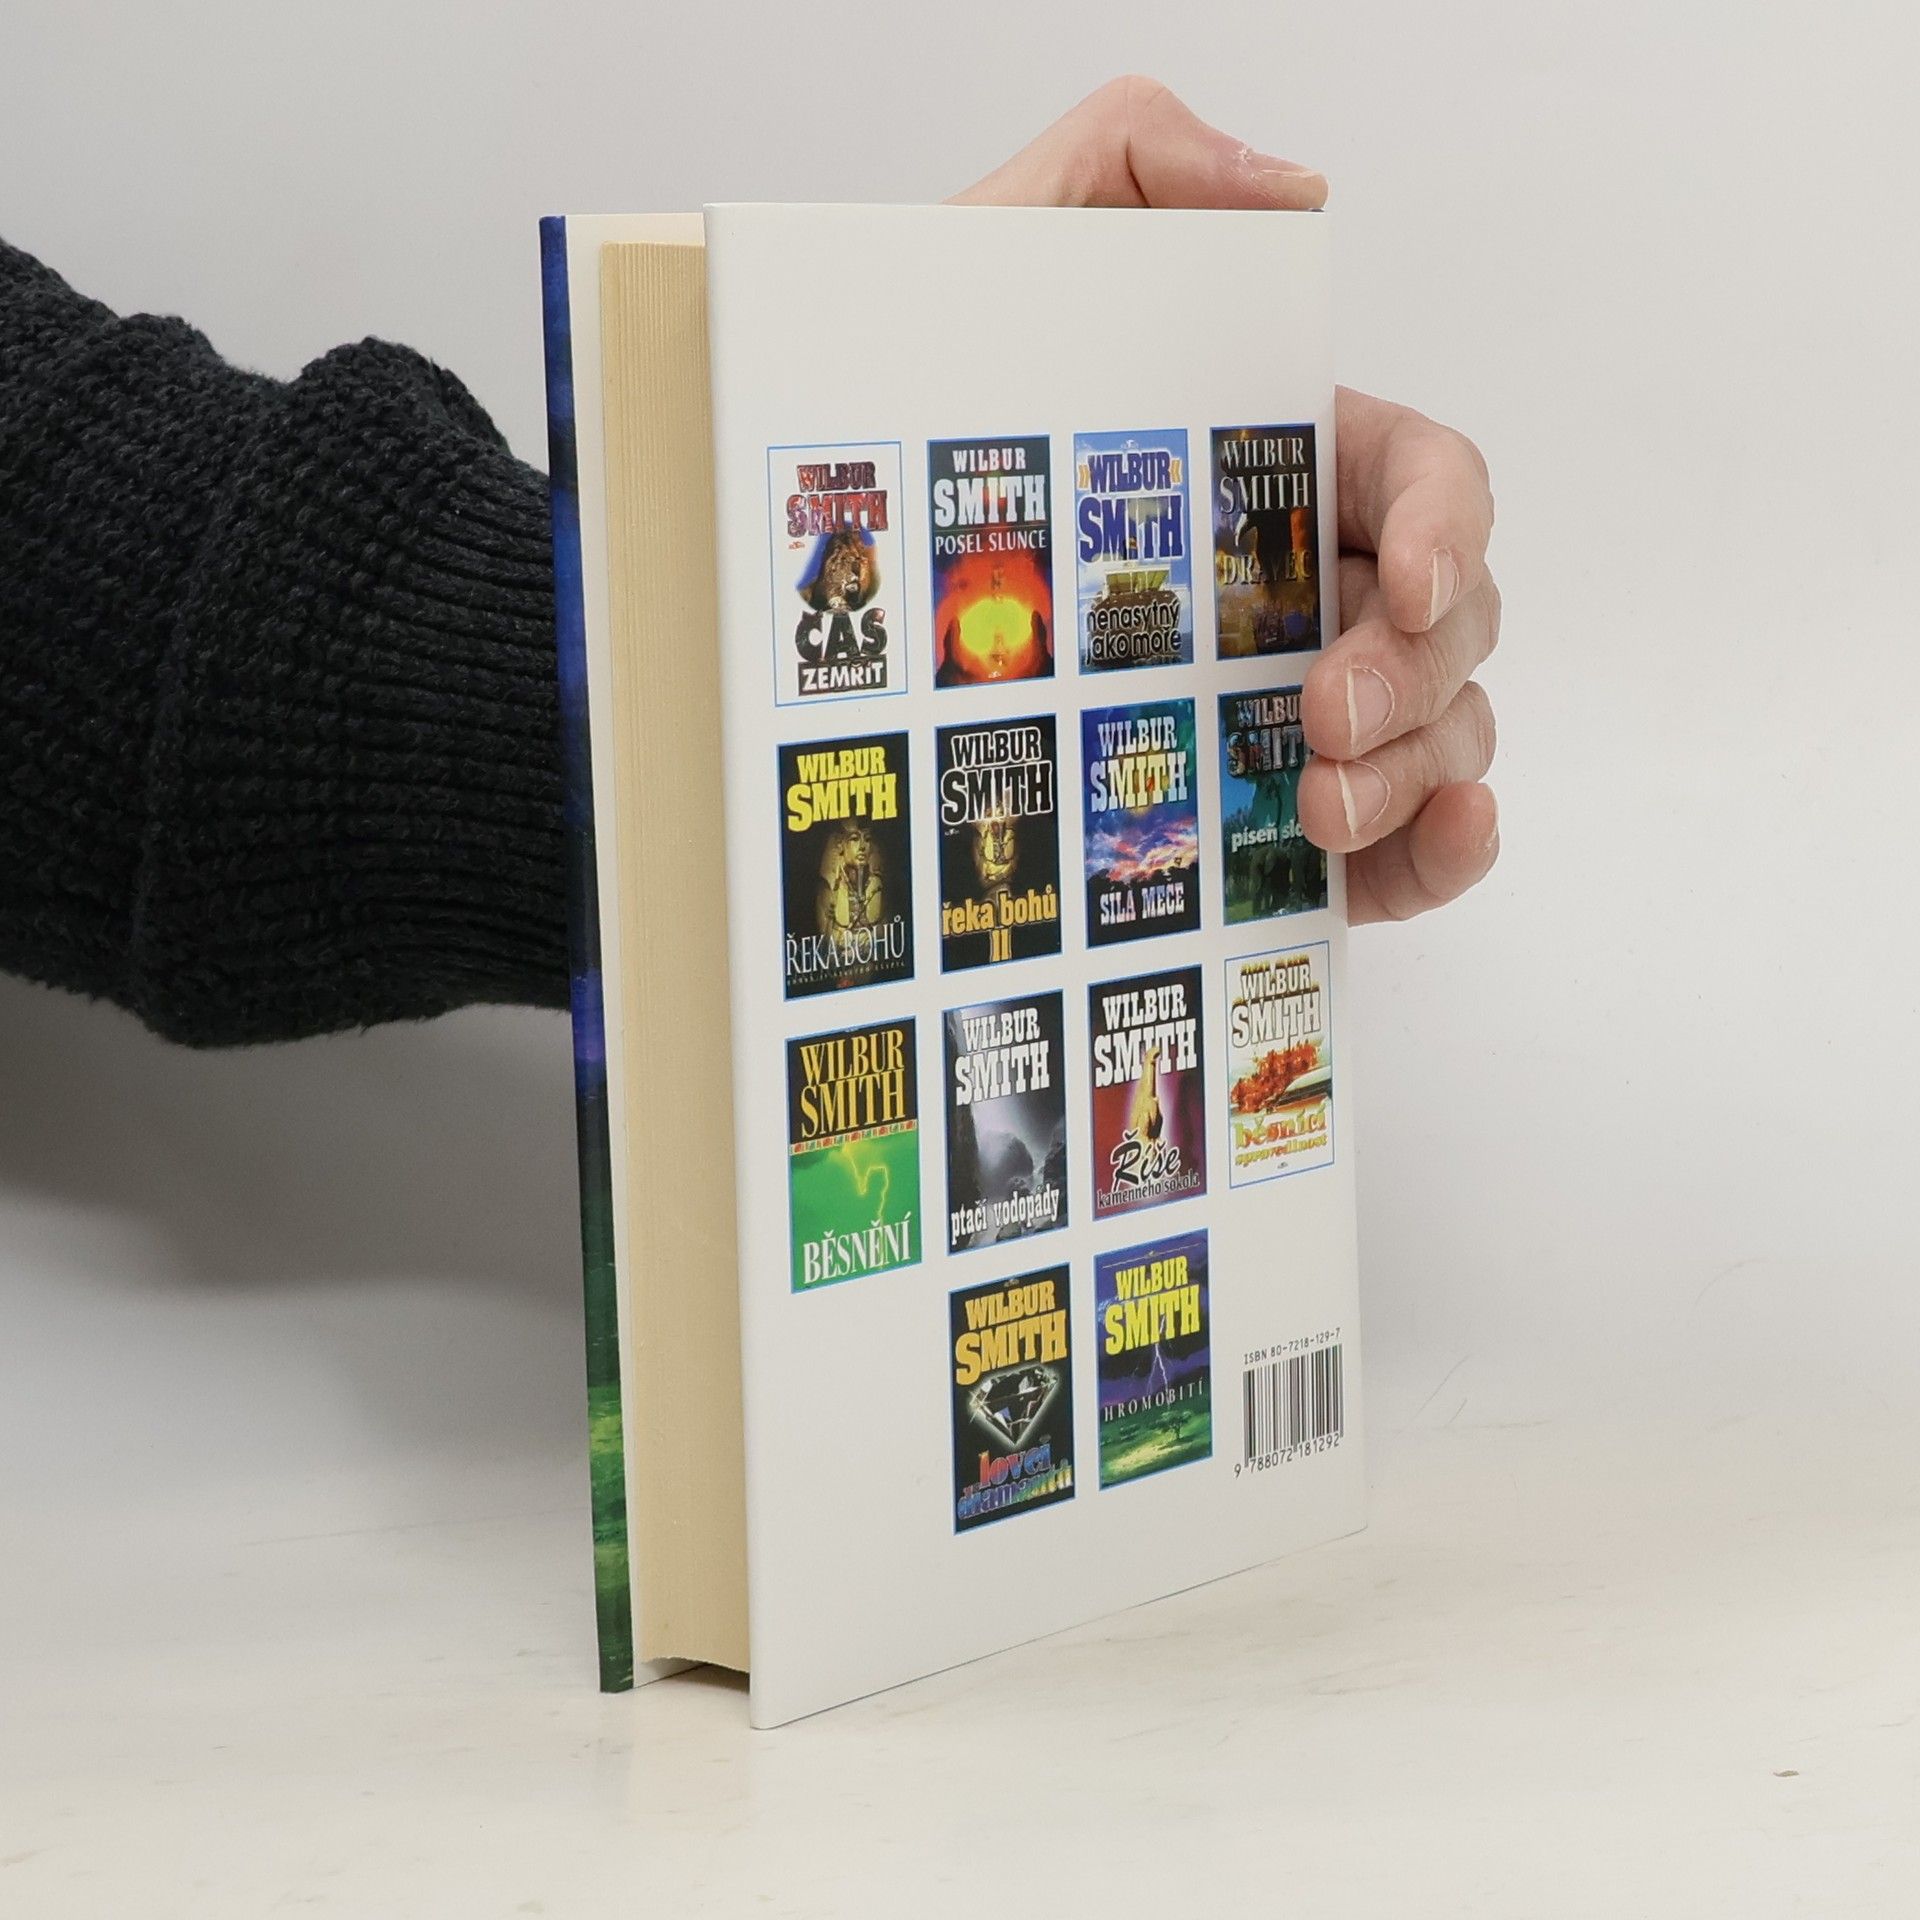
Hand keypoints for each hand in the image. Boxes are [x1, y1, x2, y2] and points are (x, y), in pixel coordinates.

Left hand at [953, 77, 1500, 923]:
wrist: (825, 565)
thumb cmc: (913, 421)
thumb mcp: (1000, 258)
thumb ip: (1139, 162)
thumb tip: (1295, 192)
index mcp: (1282, 468)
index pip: (1428, 482)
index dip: (1452, 528)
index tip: (1411, 584)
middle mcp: (1308, 590)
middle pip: (1451, 622)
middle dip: (1417, 670)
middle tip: (1317, 713)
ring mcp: (1297, 707)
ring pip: (1441, 731)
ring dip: (1418, 767)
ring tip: (1314, 802)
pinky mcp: (1272, 817)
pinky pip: (1404, 838)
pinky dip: (1444, 845)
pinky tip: (1429, 837)